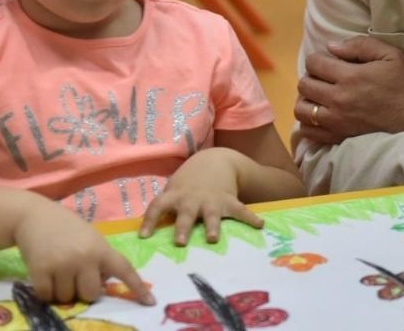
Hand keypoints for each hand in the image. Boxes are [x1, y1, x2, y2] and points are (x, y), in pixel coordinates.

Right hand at [13, 201, 153, 304]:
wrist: (34, 215)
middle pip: (90, 294)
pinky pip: (46, 296)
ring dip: (61, 290)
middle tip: (73, 274)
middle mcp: (84, 257)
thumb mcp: (91, 238)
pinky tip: (44, 273)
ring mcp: (62, 264)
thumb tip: (103, 284)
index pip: (124, 269)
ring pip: (67, 298)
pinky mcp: (40, 270)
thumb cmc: (66, 228)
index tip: (150, 302)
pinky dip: (44, 290)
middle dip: (82, 290)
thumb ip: (100, 259)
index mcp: (101, 248)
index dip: (137, 287)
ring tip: (57, 269)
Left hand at [140, 148, 264, 244]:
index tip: (144, 237)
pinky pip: (240, 210)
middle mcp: (192, 199)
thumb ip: (165, 208)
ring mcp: (211, 200)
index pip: (157, 207)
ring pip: (211, 215)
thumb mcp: (174, 190)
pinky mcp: (229, 200)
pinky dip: (250, 218)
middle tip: (180, 242)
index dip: (149, 221)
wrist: (215, 161)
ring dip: (211, 226)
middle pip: (185, 214)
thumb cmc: (189, 182)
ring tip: (212, 238)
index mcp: (175, 196)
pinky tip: (259, 224)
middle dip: (183, 228)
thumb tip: (144, 233)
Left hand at [296, 36, 403, 144]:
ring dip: (306, 100)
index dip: (317, 59)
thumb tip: (331, 46)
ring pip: (301, 109)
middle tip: (323, 79)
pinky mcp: (337, 138)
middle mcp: (338, 100)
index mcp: (349, 77)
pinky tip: (320, 116)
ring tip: (318, 98)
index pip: (314, 63)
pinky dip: (309, 123)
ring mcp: (336, 121)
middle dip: (311, 77)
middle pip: (304, 85)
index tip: (327, 63)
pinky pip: (308, 131)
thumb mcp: (390, 55)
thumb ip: (360, 45)